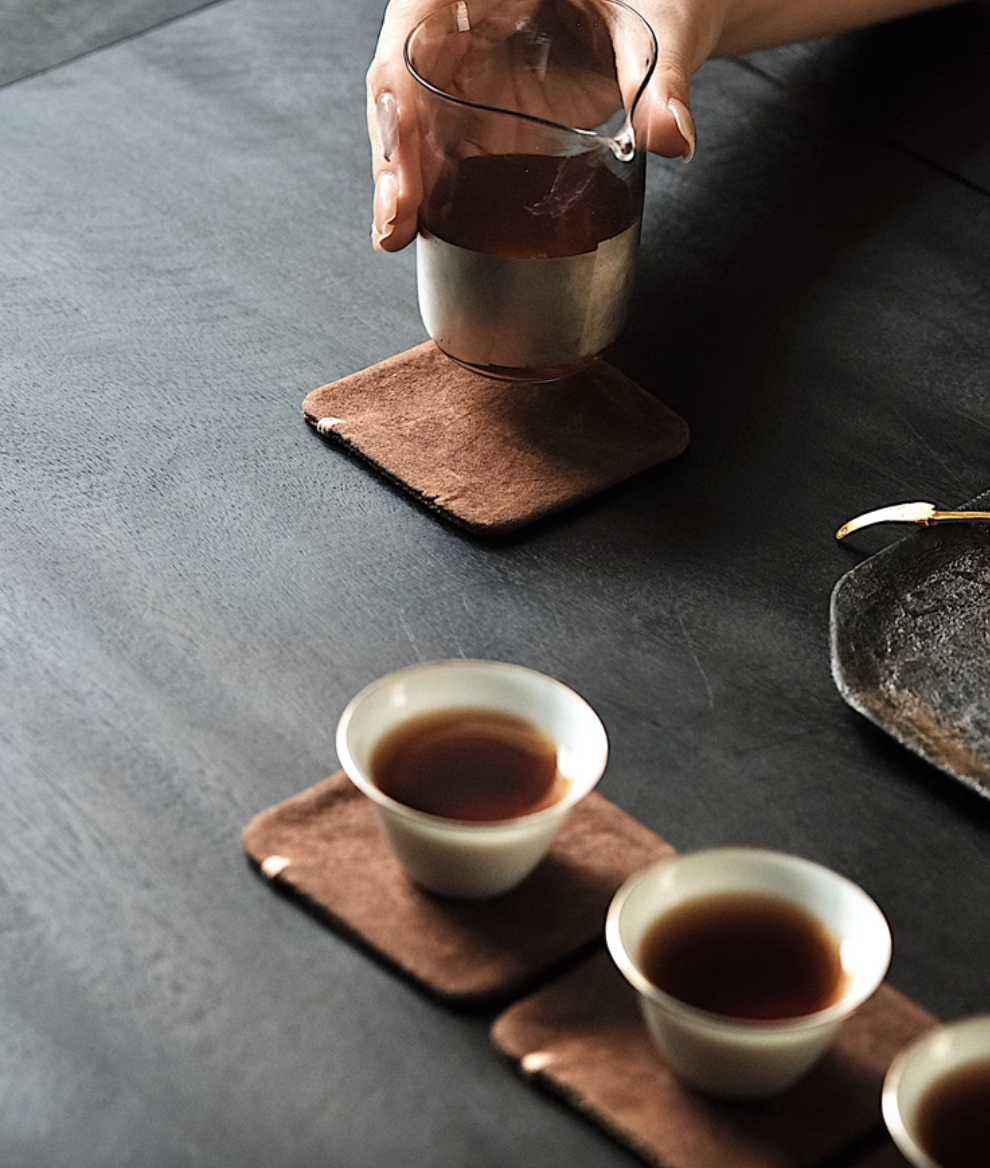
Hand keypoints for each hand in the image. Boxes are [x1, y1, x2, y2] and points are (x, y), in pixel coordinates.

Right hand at [366, 0, 722, 251]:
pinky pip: (446, 148)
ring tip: (398, 234)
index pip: (415, 31)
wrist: (662, 13)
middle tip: (395, 223)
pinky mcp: (482, 110)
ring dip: (404, 182)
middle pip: (401, 86)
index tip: (403, 150)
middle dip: (394, 157)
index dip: (399, 99)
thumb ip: (659, 79)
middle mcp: (461, 22)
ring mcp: (468, 70)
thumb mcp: (657, 26)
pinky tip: (427, 227)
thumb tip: (672, 136)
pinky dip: (434, 189)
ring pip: (414, 123)